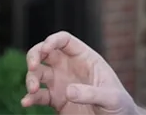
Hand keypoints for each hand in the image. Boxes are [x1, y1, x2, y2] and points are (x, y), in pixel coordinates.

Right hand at [20, 31, 136, 114]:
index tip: (46, 48)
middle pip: (45, 52)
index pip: (65, 41)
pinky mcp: (56, 99)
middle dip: (35, 55)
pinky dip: (30, 98)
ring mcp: (61, 82)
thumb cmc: (119, 106)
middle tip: (32, 66)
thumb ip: (91, 93)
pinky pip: (38, 95)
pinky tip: (26, 102)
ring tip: (32, 89)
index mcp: (85, 58)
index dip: (53, 40)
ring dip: (30, 77)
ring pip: (38, 72)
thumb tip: (68, 91)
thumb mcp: (111, 98)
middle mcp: (69, 67)